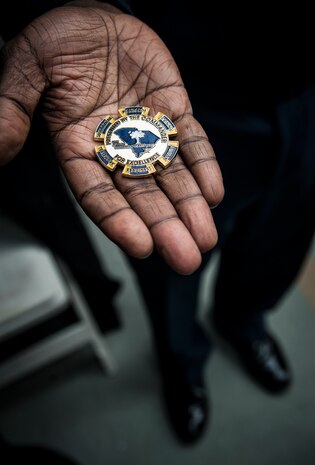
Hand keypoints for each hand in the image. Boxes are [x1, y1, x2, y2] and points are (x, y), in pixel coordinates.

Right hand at [0, 1, 223, 273]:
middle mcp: (115, 149)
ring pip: (171, 176)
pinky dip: (203, 166)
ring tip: (206, 238)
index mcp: (77, 148)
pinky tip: (214, 193)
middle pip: (141, 195)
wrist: (89, 17)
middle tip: (186, 259)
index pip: (98, 194)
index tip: (141, 246)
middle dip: (165, 227)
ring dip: (190, 207)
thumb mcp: (26, 70)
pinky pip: (191, 141)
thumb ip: (12, 109)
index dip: (118, 221)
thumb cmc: (54, 42)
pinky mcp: (171, 111)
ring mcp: (146, 132)